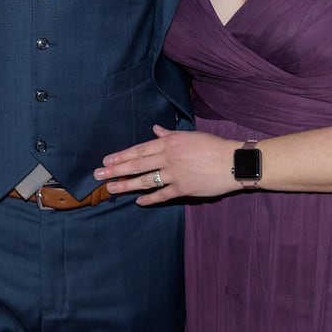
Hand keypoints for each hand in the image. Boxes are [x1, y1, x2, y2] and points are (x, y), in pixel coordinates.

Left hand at [95, 124, 240, 205]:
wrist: (233, 161)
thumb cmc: (212, 146)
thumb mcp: (189, 135)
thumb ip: (169, 135)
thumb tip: (155, 130)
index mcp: (169, 143)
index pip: (139, 149)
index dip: (121, 155)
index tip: (106, 159)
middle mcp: (168, 157)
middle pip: (136, 164)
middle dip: (115, 169)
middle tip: (98, 174)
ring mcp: (175, 174)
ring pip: (145, 180)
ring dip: (126, 185)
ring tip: (111, 188)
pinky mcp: (183, 188)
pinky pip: (162, 195)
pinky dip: (149, 199)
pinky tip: (138, 201)